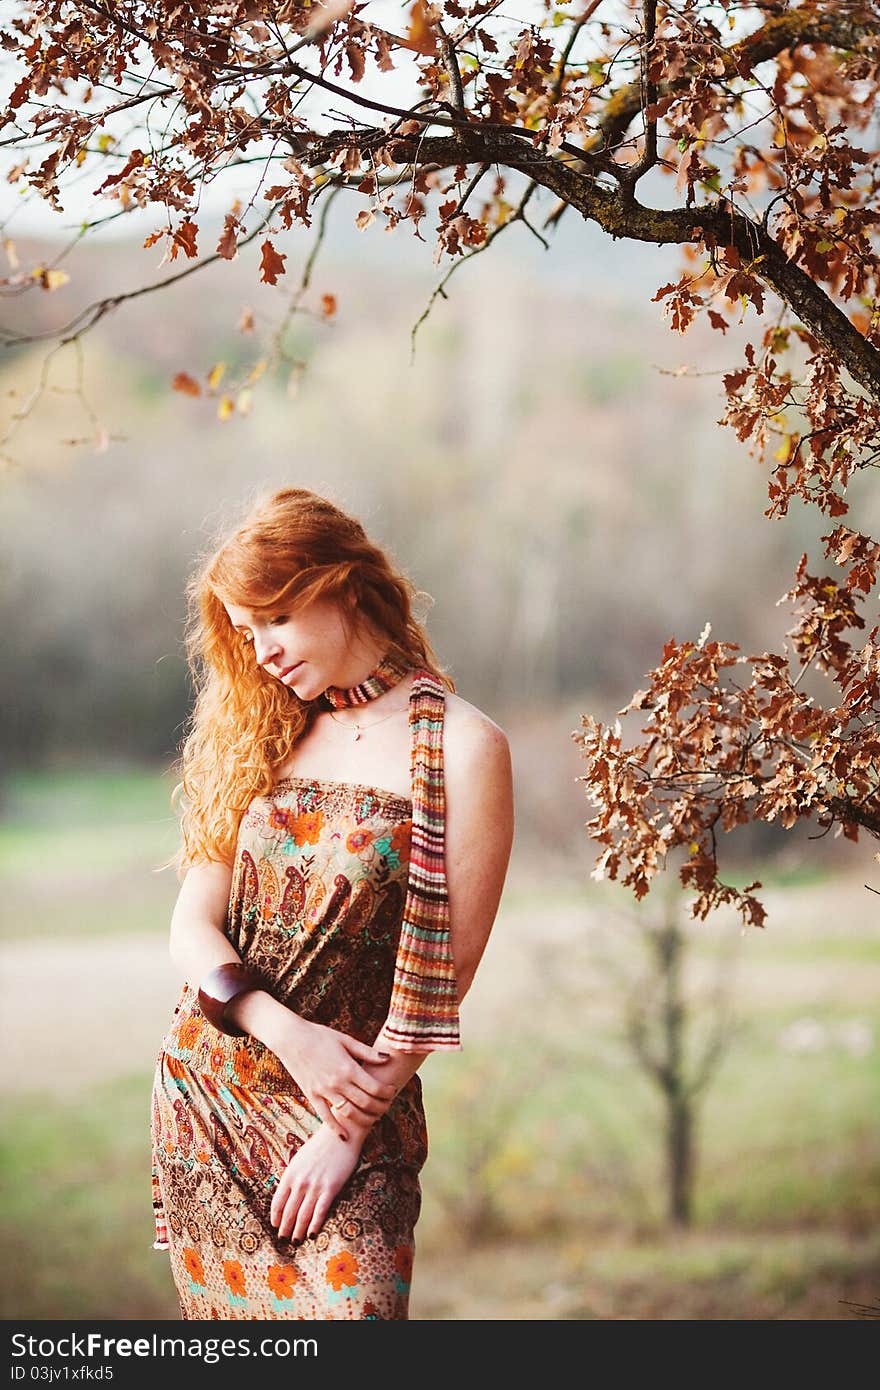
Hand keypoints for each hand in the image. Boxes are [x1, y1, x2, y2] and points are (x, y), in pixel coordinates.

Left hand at [270, 1124, 363, 1240]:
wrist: (341, 1134)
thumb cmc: (321, 1146)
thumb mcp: (300, 1159)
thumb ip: (293, 1176)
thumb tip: (288, 1193)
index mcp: (290, 1173)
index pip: (277, 1202)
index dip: (276, 1218)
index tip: (276, 1227)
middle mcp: (300, 1181)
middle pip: (289, 1212)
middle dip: (285, 1229)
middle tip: (284, 1241)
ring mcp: (315, 1185)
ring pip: (302, 1215)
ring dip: (298, 1231)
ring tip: (296, 1242)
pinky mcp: (331, 1187)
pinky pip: (320, 1211)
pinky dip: (314, 1225)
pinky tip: (312, 1235)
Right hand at [273, 1016, 396, 1139]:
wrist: (291, 1038)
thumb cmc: (320, 1036)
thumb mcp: (346, 1040)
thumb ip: (367, 1052)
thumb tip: (387, 1058)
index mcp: (349, 1068)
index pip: (375, 1087)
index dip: (387, 1092)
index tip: (392, 1091)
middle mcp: (338, 1082)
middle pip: (365, 1103)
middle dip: (380, 1107)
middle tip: (387, 1106)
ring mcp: (324, 1091)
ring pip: (349, 1112)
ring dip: (364, 1119)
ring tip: (373, 1118)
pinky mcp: (312, 1096)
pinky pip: (325, 1117)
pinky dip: (336, 1128)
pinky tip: (344, 1136)